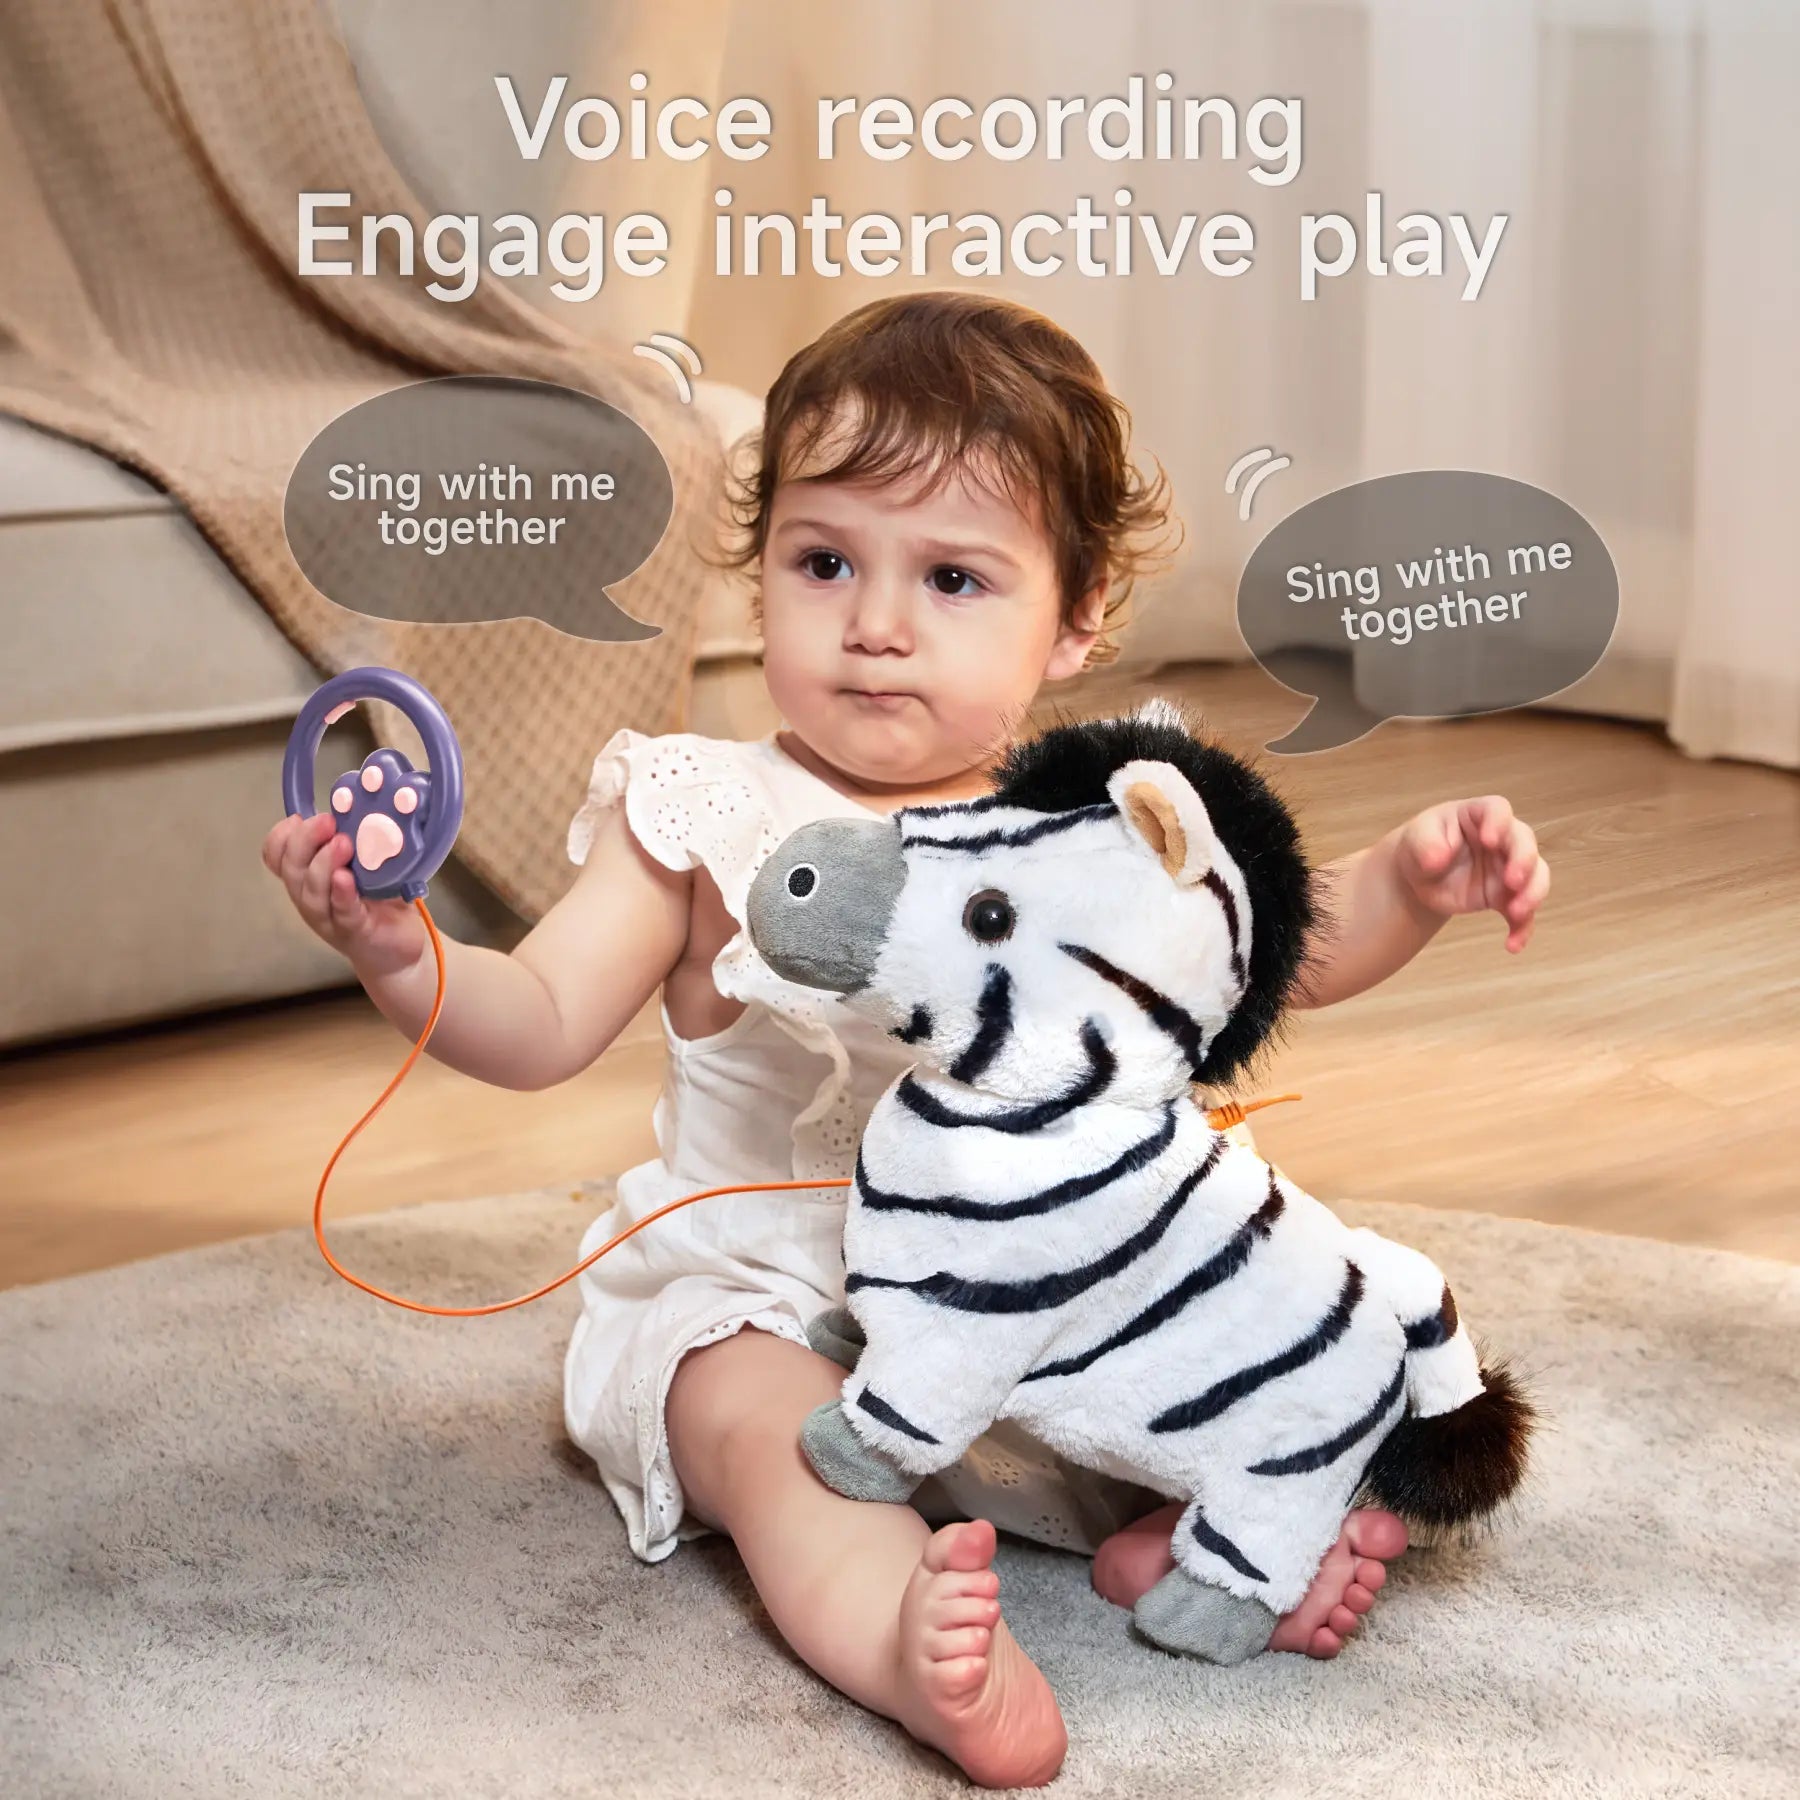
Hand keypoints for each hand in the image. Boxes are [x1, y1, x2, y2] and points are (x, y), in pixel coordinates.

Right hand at [261, 812, 427, 979]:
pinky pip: (342, 912)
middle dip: (305, 841)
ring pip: (310, 892)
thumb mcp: (367, 866)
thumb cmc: (381, 903)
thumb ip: (358, 840)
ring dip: (323, 864)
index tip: (298, 818)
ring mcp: (329, 918)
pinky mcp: (355, 932)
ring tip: (341, 843)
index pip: (276, 857)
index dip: (280, 837)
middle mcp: (311, 898)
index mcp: (309, 879)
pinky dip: (341, 894)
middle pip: (292, 869)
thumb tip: (361, 803)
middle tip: (326, 821)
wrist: (401, 951)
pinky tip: (345, 878)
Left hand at [1395, 796, 1549, 952]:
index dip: (1499, 823)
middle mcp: (1502, 838)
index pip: (1497, 810)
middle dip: (1524, 863)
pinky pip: (1523, 913)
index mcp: (1478, 815)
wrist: (1419, 876)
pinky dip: (1522, 928)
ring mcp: (1508, 867)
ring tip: (1516, 913)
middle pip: (1525, 843)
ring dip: (1532, 895)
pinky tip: (1513, 945)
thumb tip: (1438, 858)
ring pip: (1535, 877)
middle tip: (1513, 882)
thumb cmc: (1421, 846)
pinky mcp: (1505, 896)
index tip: (1489, 840)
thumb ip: (1427, 844)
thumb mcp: (1416, 840)